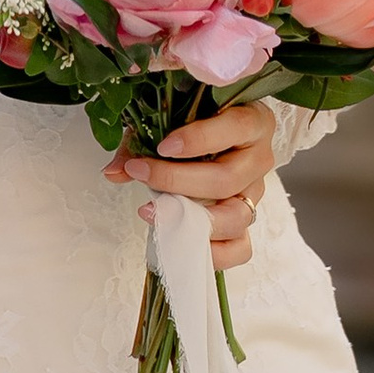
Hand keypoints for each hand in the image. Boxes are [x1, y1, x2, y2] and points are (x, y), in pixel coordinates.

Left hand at [109, 100, 278, 271]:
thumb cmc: (194, 123)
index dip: (199, 139)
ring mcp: (255, 193)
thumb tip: (114, 173)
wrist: (212, 137)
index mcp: (253, 121)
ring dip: (191, 219)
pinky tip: (179, 240)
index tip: (163, 146)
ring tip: (155, 212)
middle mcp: (260, 158)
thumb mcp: (170, 120)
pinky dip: (212, 252)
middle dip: (178, 181)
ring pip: (235, 216)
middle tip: (142, 174)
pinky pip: (240, 247)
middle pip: (227, 178)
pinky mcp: (246, 221)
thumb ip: (141, 141)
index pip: (236, 128)